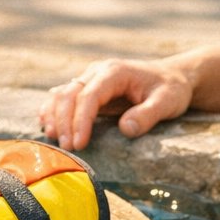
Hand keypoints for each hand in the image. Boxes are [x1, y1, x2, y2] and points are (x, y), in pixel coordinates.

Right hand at [39, 57, 194, 150]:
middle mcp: (98, 71)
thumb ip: (148, 115)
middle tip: (68, 148)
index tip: (79, 143)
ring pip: (61, 94)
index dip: (81, 120)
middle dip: (64, 122)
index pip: (89, 95)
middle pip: (69, 94)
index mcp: (115, 72)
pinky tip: (47, 126)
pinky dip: (52, 110)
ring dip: (54, 116)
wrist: (172, 77)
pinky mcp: (87, 88)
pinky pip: (62, 96)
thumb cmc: (171, 89)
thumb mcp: (168, 102)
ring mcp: (90, 78)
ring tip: (54, 139)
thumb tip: (126, 129)